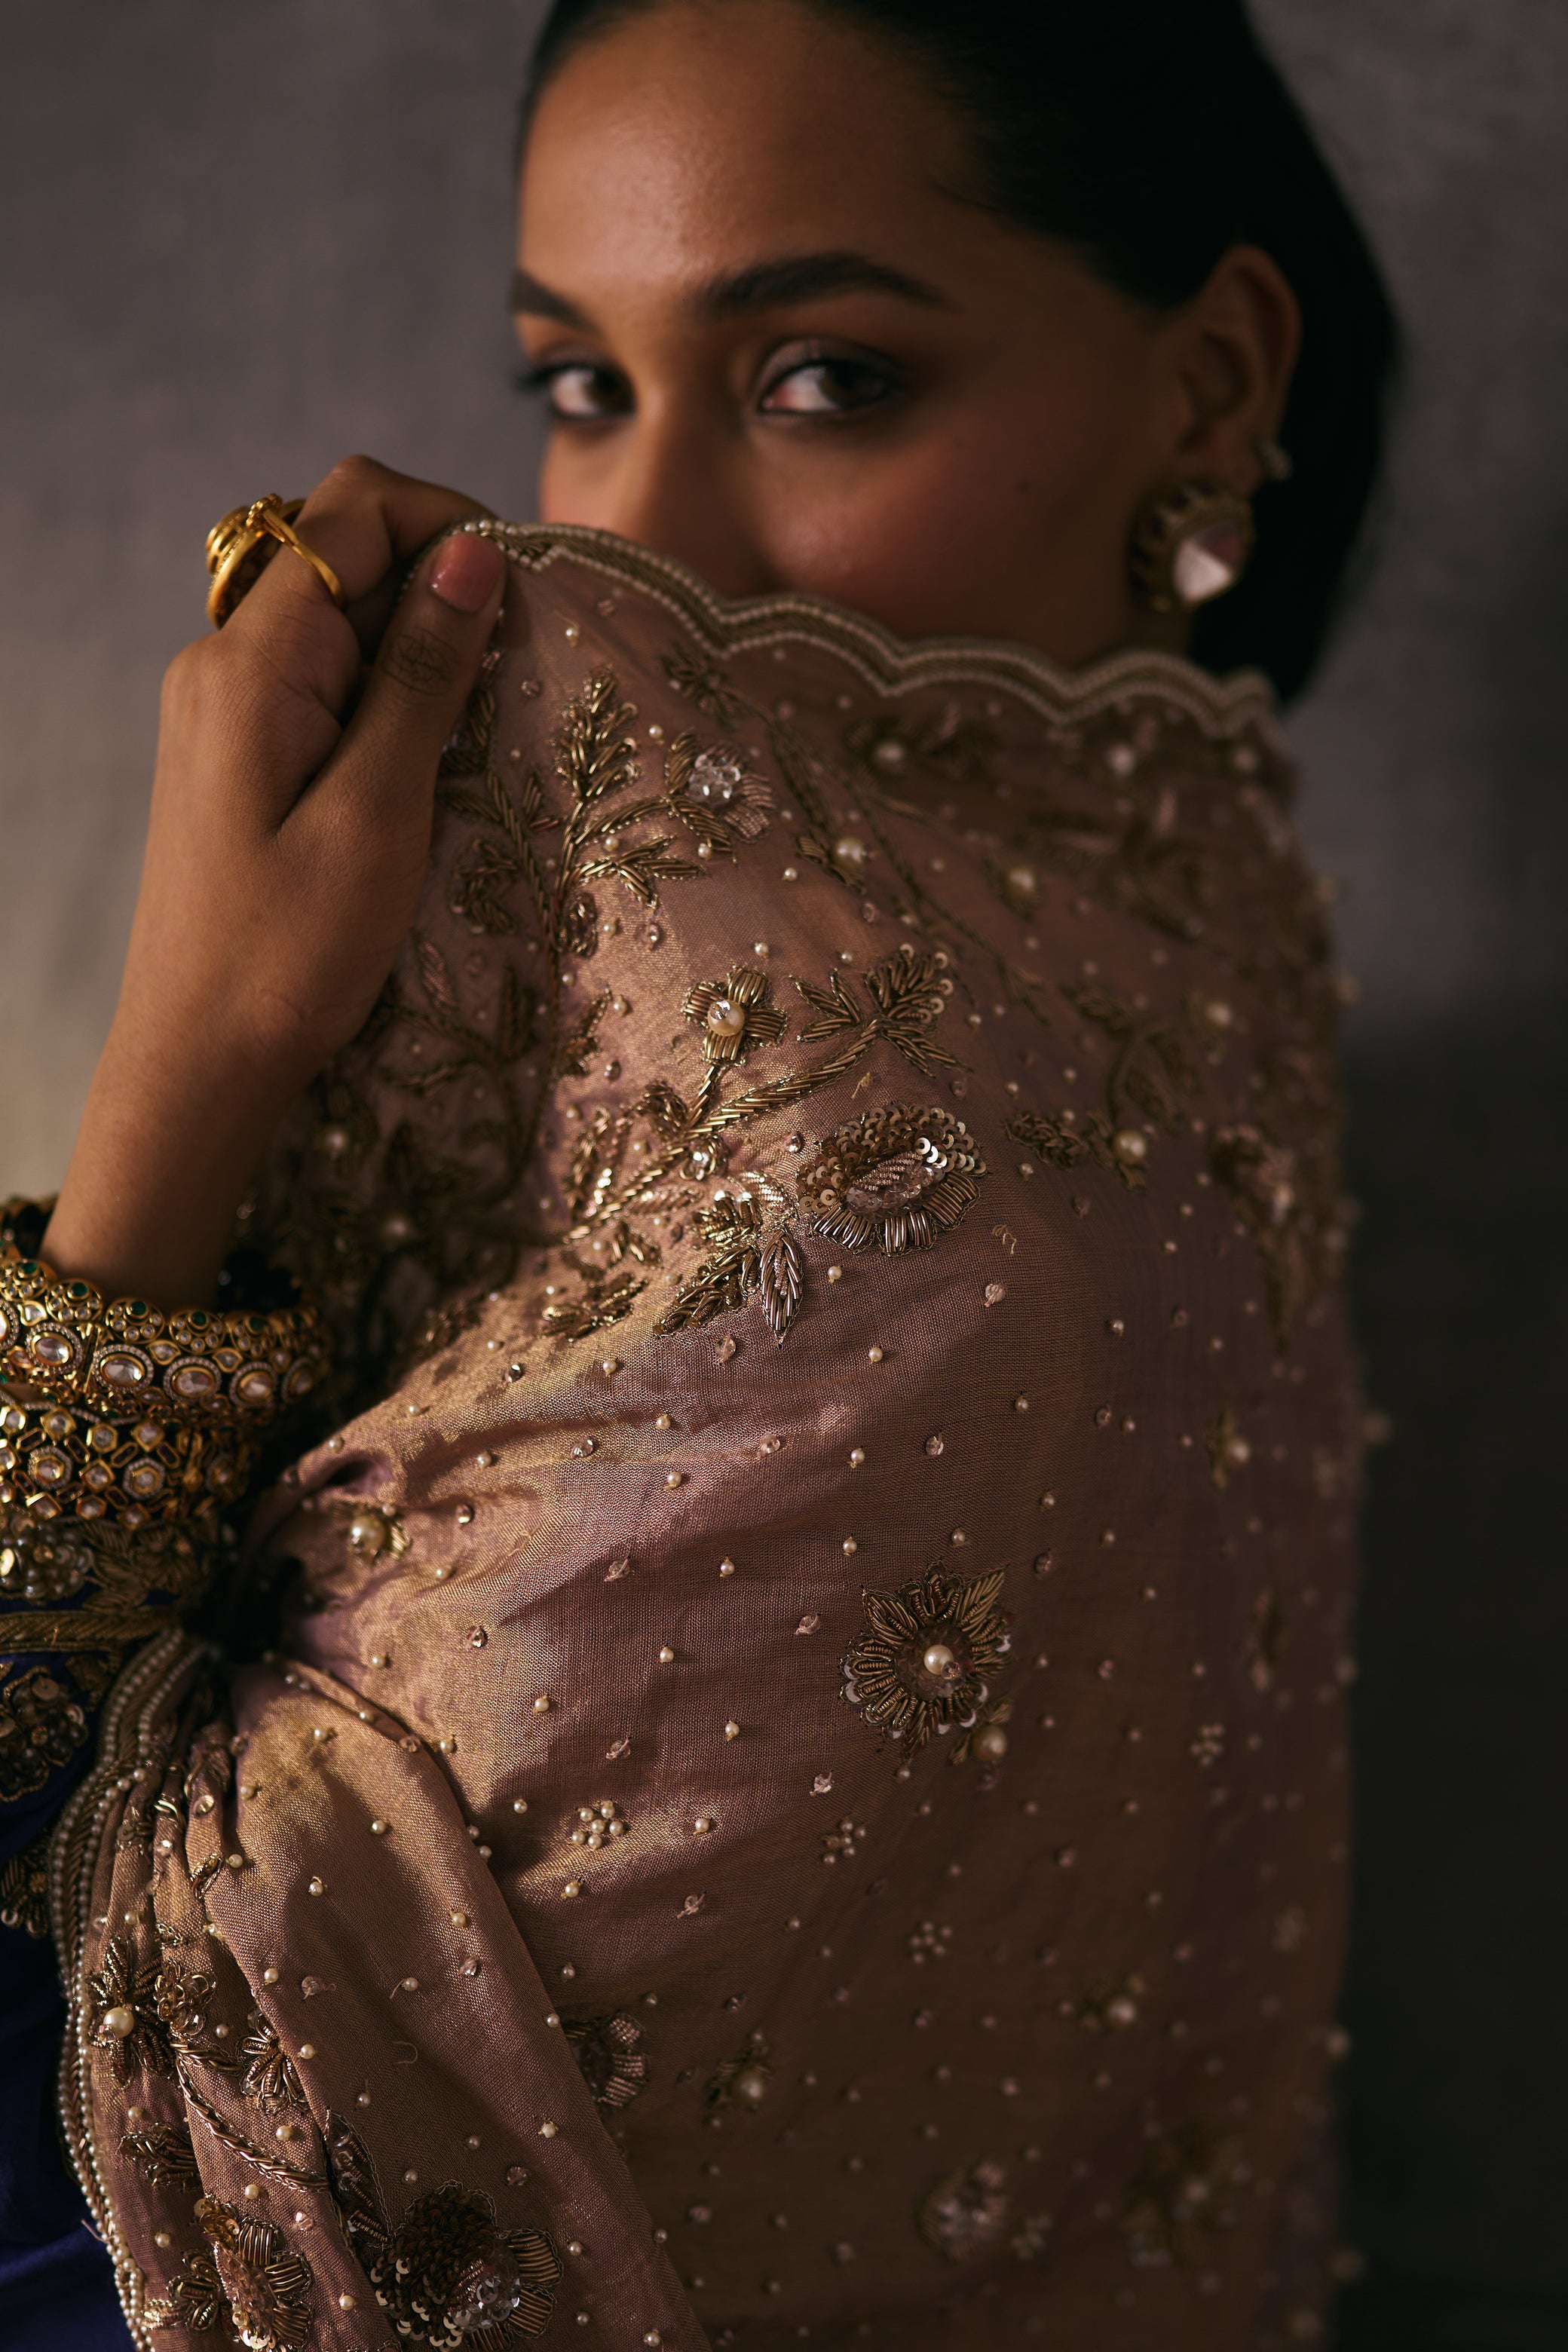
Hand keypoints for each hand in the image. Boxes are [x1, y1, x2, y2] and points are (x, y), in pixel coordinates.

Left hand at [43, 455, 508, 1307]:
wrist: (201, 1059)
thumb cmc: (291, 954)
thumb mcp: (379, 811)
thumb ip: (423, 675)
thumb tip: (475, 553)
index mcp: (251, 659)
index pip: (351, 508)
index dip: (448, 520)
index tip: (524, 592)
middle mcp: (223, 658)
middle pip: (342, 545)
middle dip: (439, 576)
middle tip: (512, 666)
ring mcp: (224, 704)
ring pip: (336, 610)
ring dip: (418, 637)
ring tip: (478, 718)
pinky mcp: (237, 749)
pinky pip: (321, 673)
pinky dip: (385, 685)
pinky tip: (429, 753)